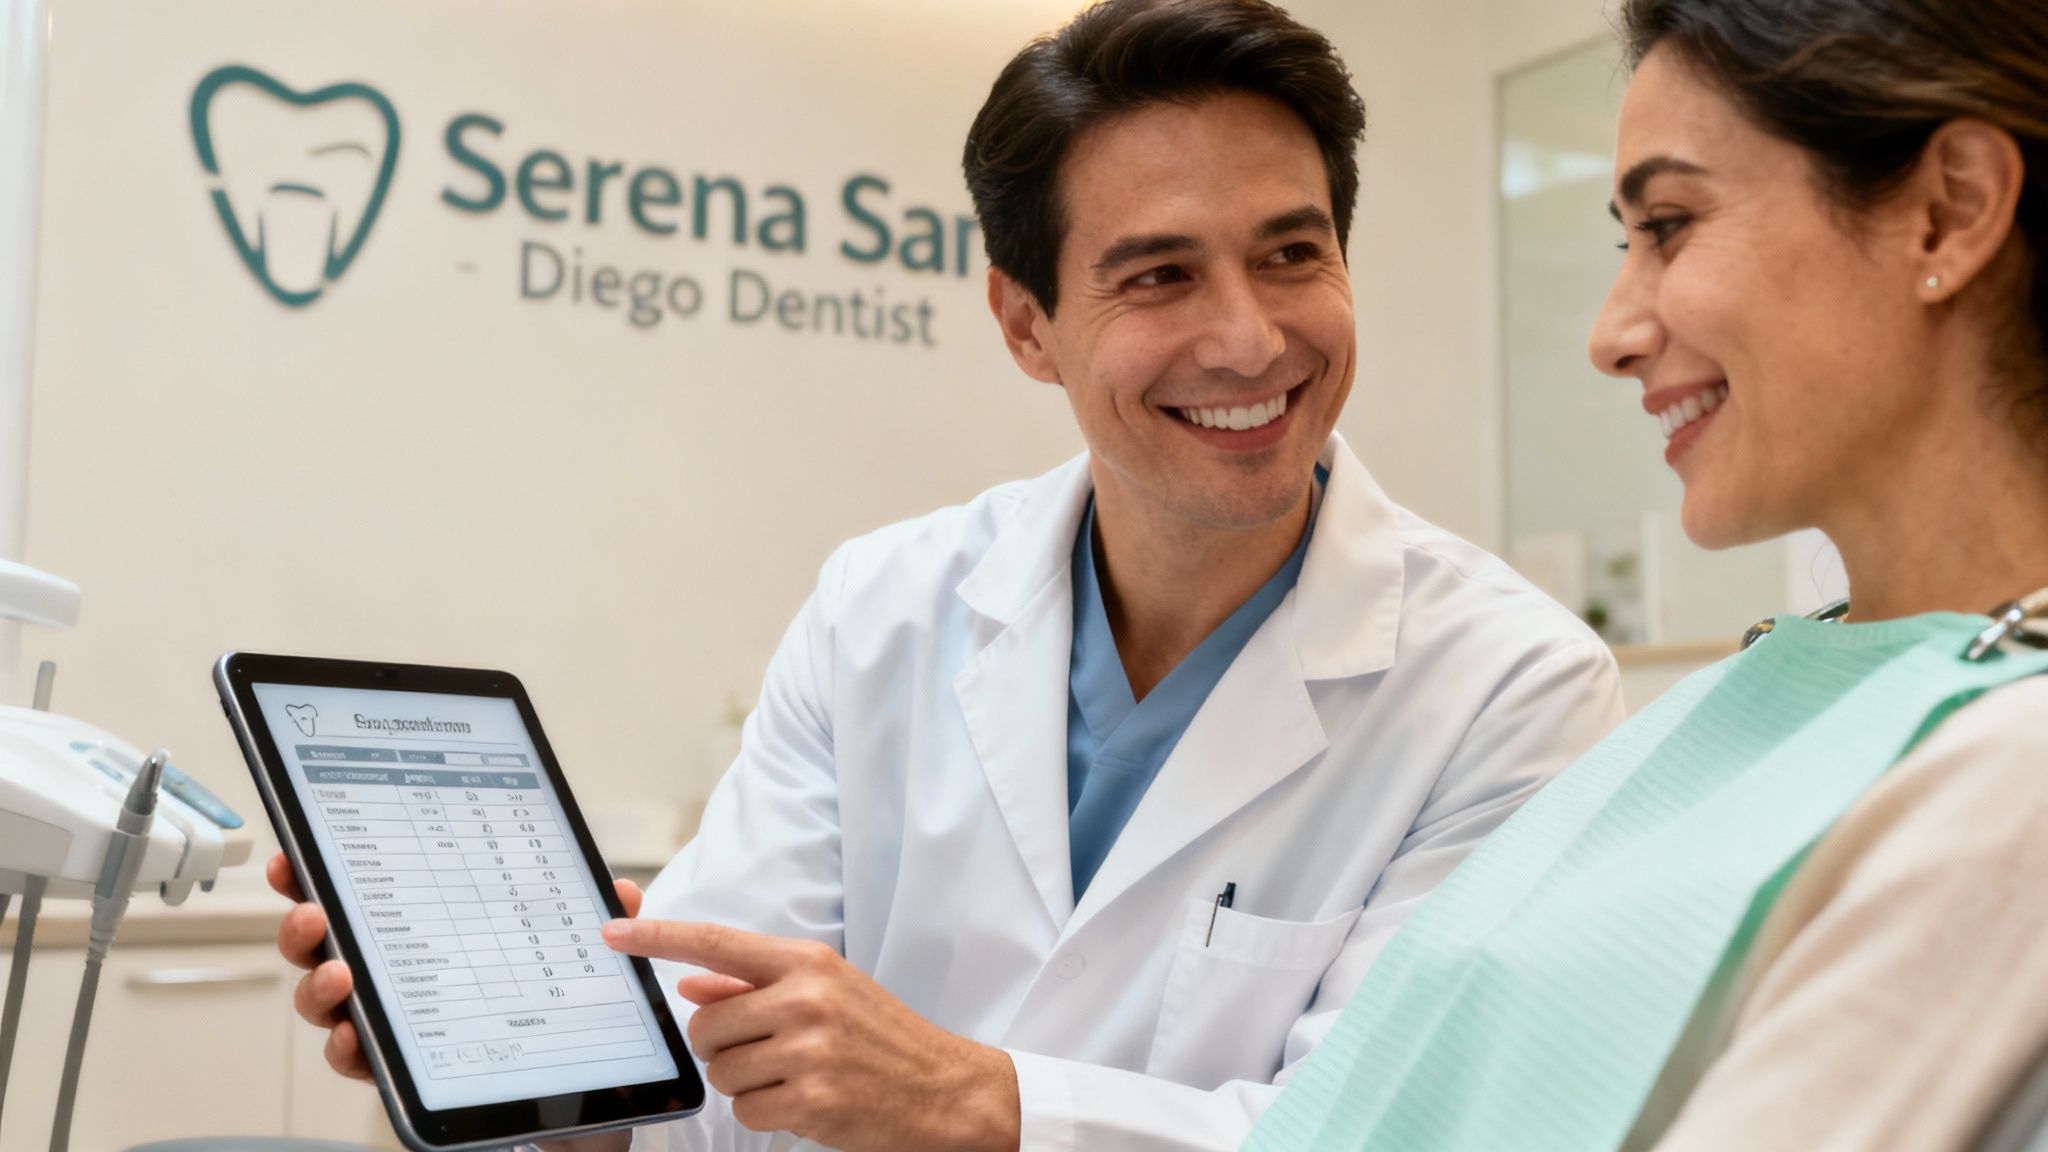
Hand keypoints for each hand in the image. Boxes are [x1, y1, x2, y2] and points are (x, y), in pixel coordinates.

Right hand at [267, 852, 645, 1080]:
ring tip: (338, 975)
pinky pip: (360, 1061)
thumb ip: (590, 920)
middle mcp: (395, 977)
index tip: (296, 857)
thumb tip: (617, 890)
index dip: (321, 877)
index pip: (364, 896)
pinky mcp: (402, 1070)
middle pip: (326, 948)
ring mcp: (393, 1024)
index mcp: (423, 932)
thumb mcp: (576, 955)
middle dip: (305, 930)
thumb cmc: (555, 1010)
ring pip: (331, 1004)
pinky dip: (349, 1048)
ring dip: (320, 988)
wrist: (573, 1099)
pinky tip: (355, 1035)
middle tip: (314, 915)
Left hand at [602, 919, 1020, 1151]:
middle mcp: (808, 998)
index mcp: (808, 963)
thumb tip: (692, 983)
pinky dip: (766, 1114)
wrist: (943, 1089)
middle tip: (766, 1051)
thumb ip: (757, 984)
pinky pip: (747, 1111)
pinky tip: (804, 1103)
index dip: (658, 937)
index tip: (612, 932)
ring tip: (792, 1077)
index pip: (716, 941)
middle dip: (721, 1046)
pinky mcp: (812, 1101)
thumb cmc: (882, 1037)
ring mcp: (810, 1050)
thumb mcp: (829, 991)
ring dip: (745, 1084)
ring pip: (721, 1071)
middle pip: (706, 1023)